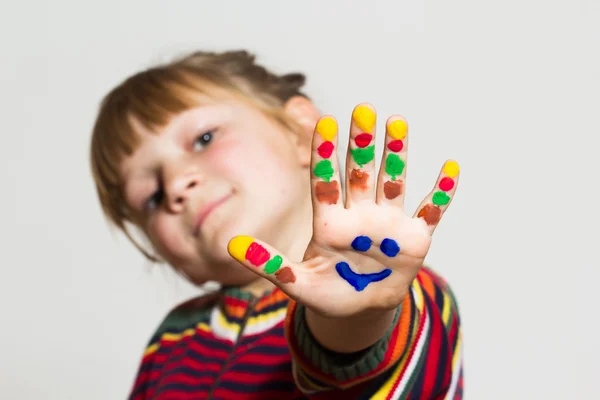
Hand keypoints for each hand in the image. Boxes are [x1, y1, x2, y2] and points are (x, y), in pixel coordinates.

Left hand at [228, 103, 458, 317]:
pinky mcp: (414, 238)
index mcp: (329, 223)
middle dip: (361, 144)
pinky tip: (450, 167)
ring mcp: (388, 223)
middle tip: (363, 109)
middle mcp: (358, 214)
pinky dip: (441, 193)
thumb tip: (231, 245)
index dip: (324, 156)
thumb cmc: (328, 292)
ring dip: (396, 155)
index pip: (325, 183)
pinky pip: (430, 212)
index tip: (324, 125)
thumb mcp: (297, 283)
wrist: (361, 307)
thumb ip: (269, 264)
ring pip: (393, 182)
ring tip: (397, 122)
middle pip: (360, 173)